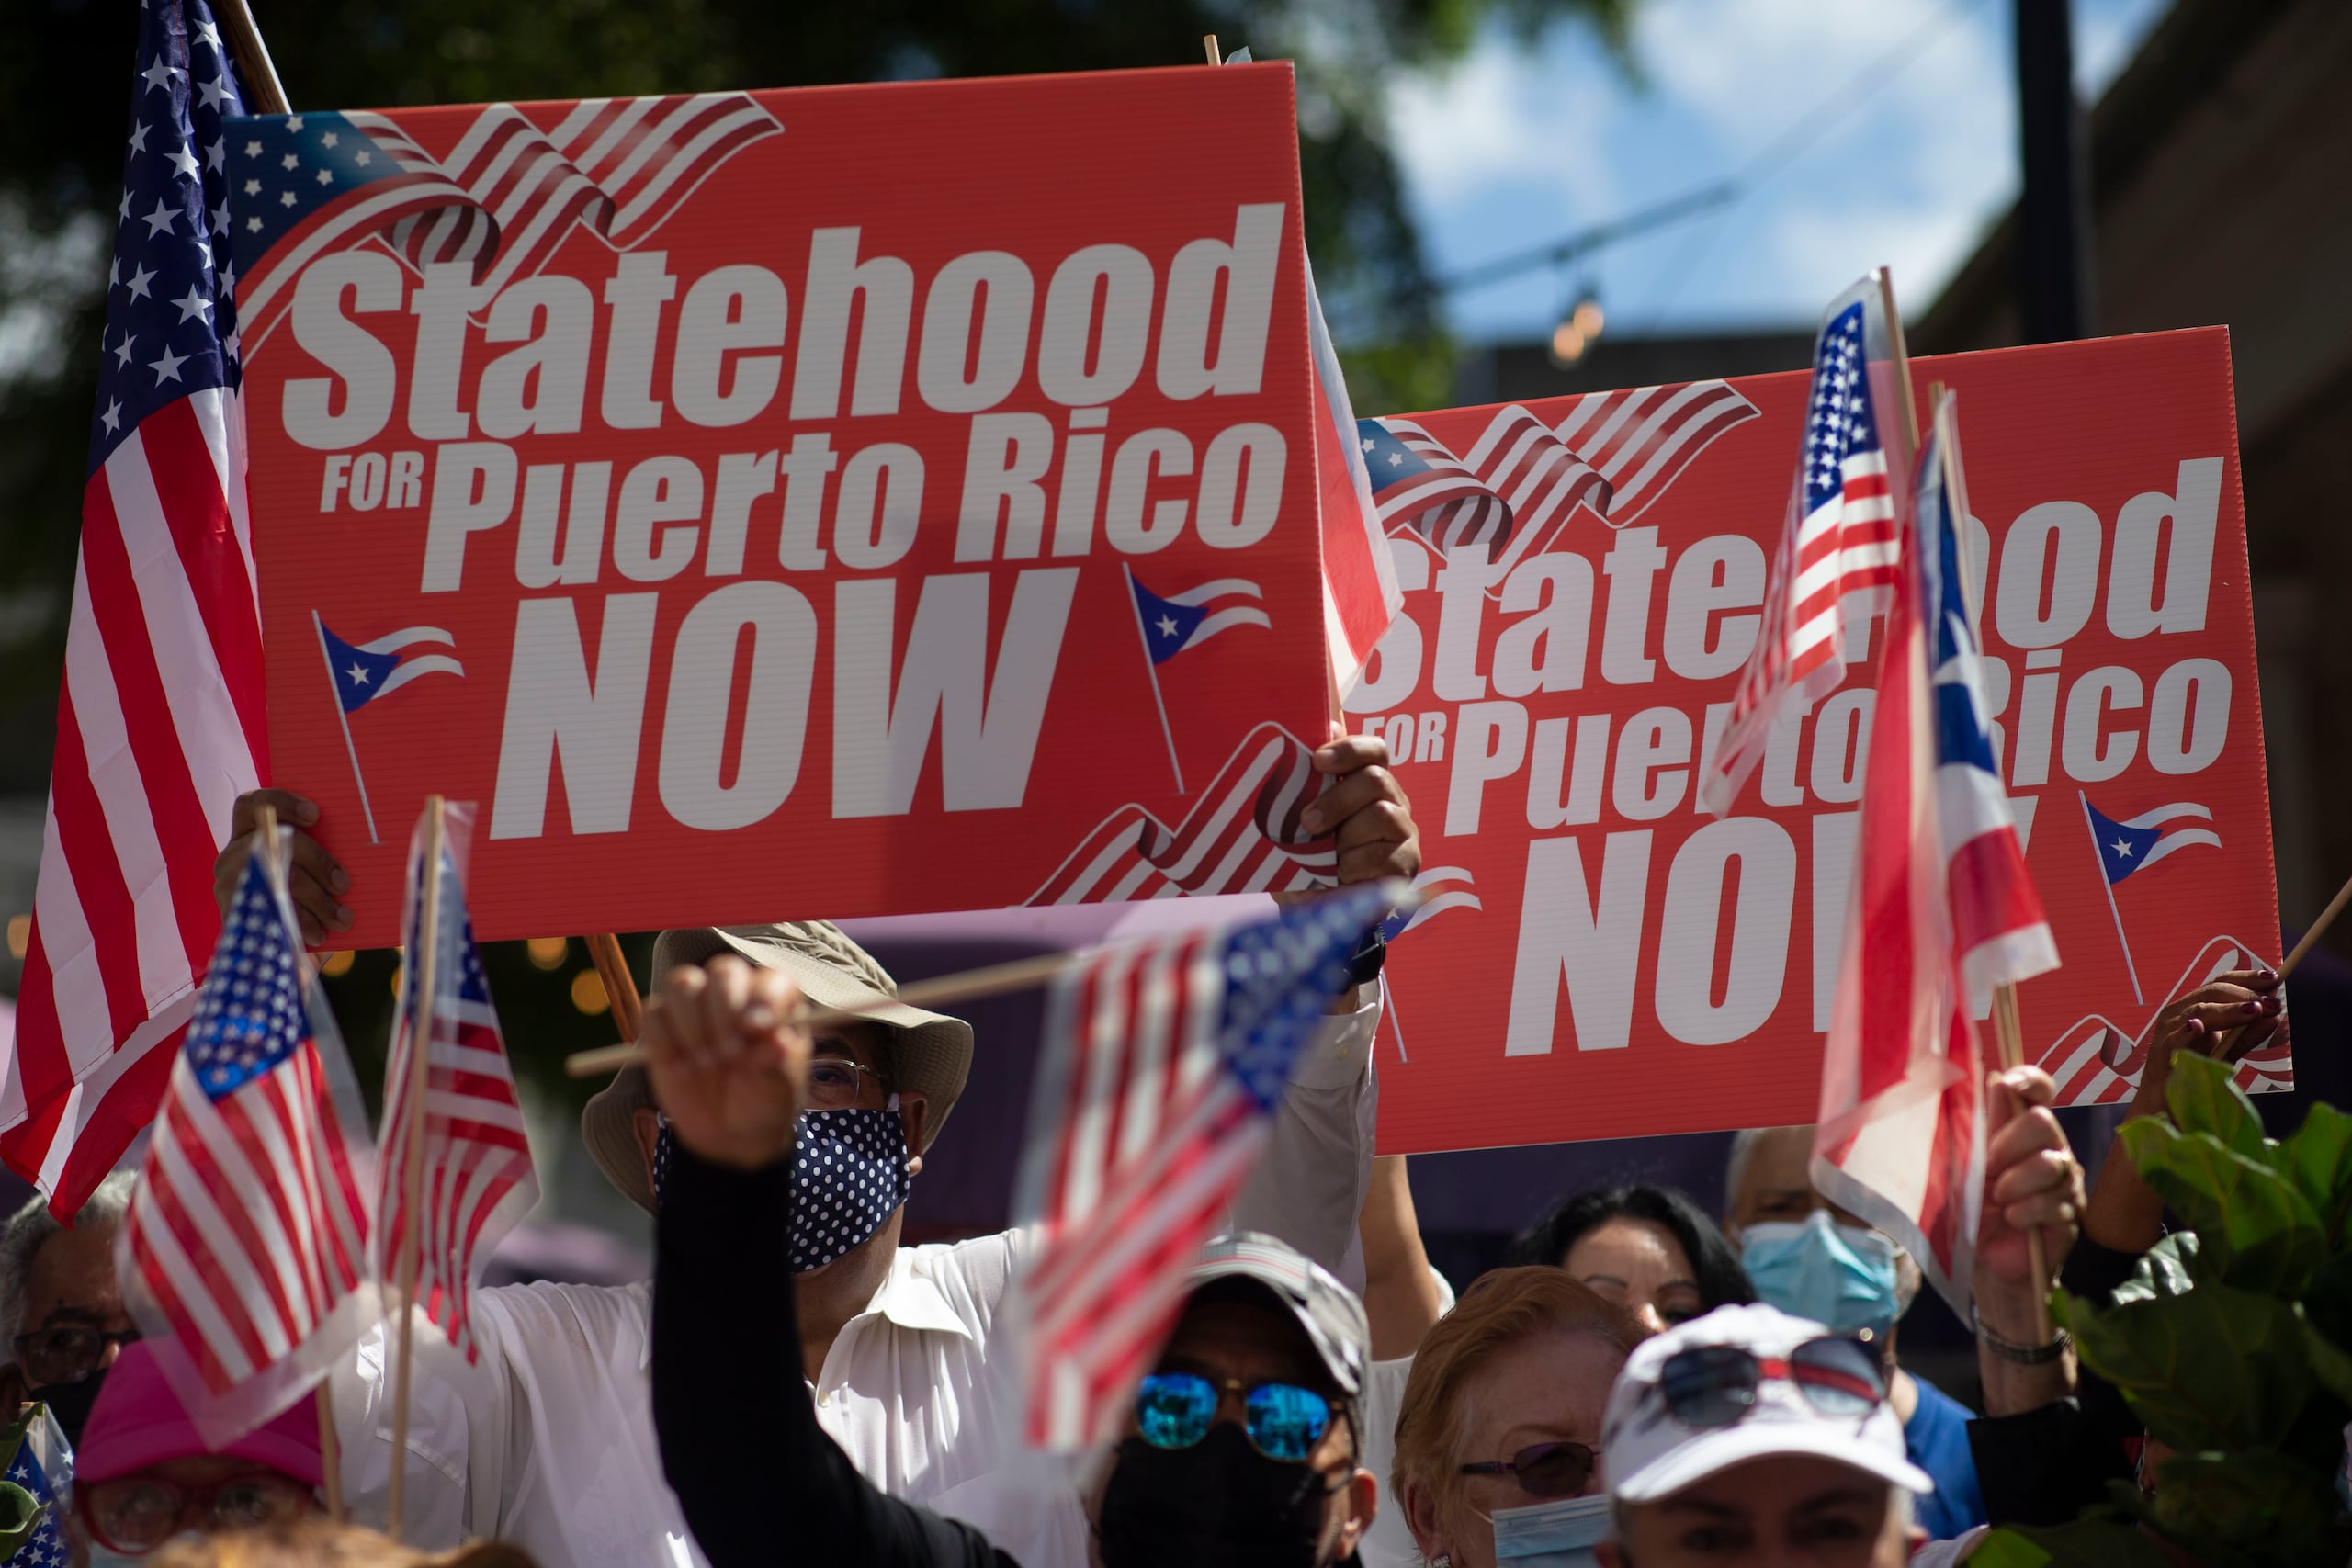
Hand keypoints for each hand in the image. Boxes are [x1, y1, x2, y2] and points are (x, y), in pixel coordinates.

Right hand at [213, 790, 350, 944]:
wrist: (278, 956)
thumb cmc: (309, 897)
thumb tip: (358, 851)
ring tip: (341, 919)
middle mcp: (234, 852)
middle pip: (273, 840)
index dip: (283, 802)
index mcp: (253, 831)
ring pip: (275, 878)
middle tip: (344, 884)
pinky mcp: (230, 913)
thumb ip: (323, 854)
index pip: (255, 804)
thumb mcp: (314, 871)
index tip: (315, 815)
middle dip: (316, 860)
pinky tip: (319, 935)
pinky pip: (269, 912)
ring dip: (314, 899)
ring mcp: (227, 882)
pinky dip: (299, 922)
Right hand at [640, 956, 809, 1171]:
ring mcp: (697, 1007)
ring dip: (691, 1024)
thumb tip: (772, 1035)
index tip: (754, 1030)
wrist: (731, 1132)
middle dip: (724, 1013)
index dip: (761, 999)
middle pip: (723, 972)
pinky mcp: (664, 1027)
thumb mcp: (779, 1084)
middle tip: (729, 1056)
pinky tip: (680, 1067)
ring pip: (682, 982)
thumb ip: (775, 1057)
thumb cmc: (764, 1099)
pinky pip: (652, 1012)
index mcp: (774, 1002)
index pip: (769, 979)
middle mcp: (736, 995)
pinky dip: (663, 1040)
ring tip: (705, 1064)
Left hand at [1298, 727, 1419, 886]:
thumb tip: (1321, 727)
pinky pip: (1384, 856)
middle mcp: (1391, 801)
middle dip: (1337, 799)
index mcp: (1365, 783)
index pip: (1374, 750)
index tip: (1317, 761)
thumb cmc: (1304, 856)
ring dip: (1346, 836)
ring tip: (1325, 856)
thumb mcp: (1294, 820)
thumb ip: (1305, 779)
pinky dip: (1355, 865)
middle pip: (1376, 779)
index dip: (1349, 749)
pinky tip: (1340, 874)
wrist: (1313, 909)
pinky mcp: (1407, 864)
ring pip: (1383, 815)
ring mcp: (1403, 832)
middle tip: (1307, 822)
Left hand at [1973, 1066, 2082, 1332]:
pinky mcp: (2071, 1215)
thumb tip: (1994, 1078)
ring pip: (2050, 1163)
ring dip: (2014, 1182)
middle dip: (2008, 1145)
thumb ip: (1984, 1125)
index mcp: (2024, 1131)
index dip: (2031, 1080)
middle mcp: (2052, 1149)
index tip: (2011, 1084)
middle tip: (1989, 1169)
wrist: (1985, 1257)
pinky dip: (2023, 1211)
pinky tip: (2012, 1218)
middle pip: (2043, 1123)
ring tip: (1998, 1198)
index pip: (2041, 1091)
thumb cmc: (1974, 1205)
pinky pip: (2052, 1202)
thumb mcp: (1970, 1162)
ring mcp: (2066, 1182)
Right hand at [2130, 968, 2282, 1114]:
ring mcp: (2168, 1032)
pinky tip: (2197, 1027)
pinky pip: (2174, 1040)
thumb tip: (2275, 1015)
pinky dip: (2186, 1032)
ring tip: (2253, 1010)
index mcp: (2194, 1009)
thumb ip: (2248, 1034)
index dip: (2246, 978)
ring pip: (2198, 1012)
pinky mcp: (2161, 1054)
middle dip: (2245, 995)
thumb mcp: (2227, 1051)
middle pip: (2211, 993)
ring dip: (2228, 1010)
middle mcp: (2179, 1014)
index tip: (2273, 977)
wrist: (2162, 1105)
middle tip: (2273, 1003)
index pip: (2220, 984)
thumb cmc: (2192, 1074)